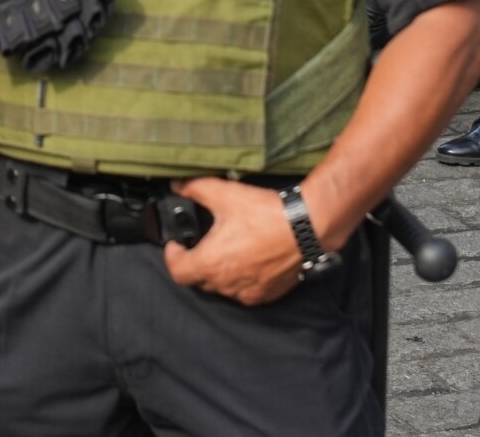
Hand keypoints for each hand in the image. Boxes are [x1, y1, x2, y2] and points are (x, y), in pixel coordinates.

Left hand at [162, 178, 309, 306]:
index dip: (172, 256)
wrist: (306, 228)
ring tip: (228, 248)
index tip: (176, 244)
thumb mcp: (224, 194)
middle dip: (196, 261)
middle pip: (199, 279)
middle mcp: (227, 284)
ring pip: (222, 287)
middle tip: (203, 242)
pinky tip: (249, 258)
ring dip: (220, 271)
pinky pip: (244, 291)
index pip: (177, 272)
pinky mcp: (266, 295)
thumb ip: (194, 188)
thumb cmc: (266, 214)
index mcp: (211, 263)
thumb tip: (177, 185)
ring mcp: (247, 292)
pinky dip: (241, 278)